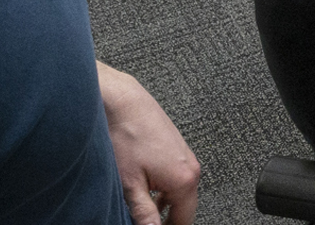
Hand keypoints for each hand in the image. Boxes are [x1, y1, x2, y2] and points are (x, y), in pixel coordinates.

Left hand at [99, 63, 200, 224]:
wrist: (123, 101)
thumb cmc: (125, 136)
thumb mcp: (129, 184)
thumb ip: (144, 213)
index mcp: (185, 179)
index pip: (184, 221)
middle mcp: (191, 167)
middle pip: (183, 206)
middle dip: (165, 218)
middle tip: (143, 222)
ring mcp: (185, 155)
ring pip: (178, 191)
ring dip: (162, 203)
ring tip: (139, 208)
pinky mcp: (176, 147)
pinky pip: (174, 176)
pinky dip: (161, 187)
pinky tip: (141, 187)